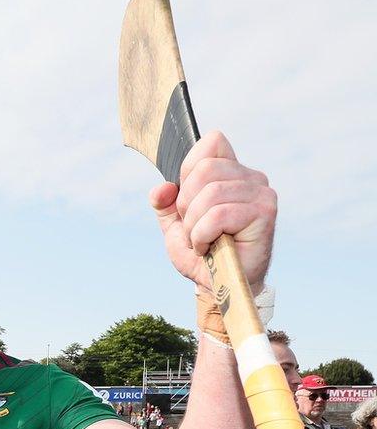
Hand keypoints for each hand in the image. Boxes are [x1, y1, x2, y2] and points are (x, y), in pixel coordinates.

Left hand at [149, 131, 275, 292]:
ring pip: (210, 193)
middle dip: (186, 204)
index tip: (185, 199)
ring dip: (194, 224)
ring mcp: (261, 194)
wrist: (217, 285)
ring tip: (202, 240)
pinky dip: (203, 234)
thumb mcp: (174, 223)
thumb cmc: (202, 252)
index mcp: (231, 172)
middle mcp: (251, 178)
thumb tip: (163, 188)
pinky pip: (219, 214)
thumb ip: (164, 202)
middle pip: (204, 169)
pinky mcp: (265, 213)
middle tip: (194, 227)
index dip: (188, 169)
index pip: (211, 143)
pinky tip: (209, 246)